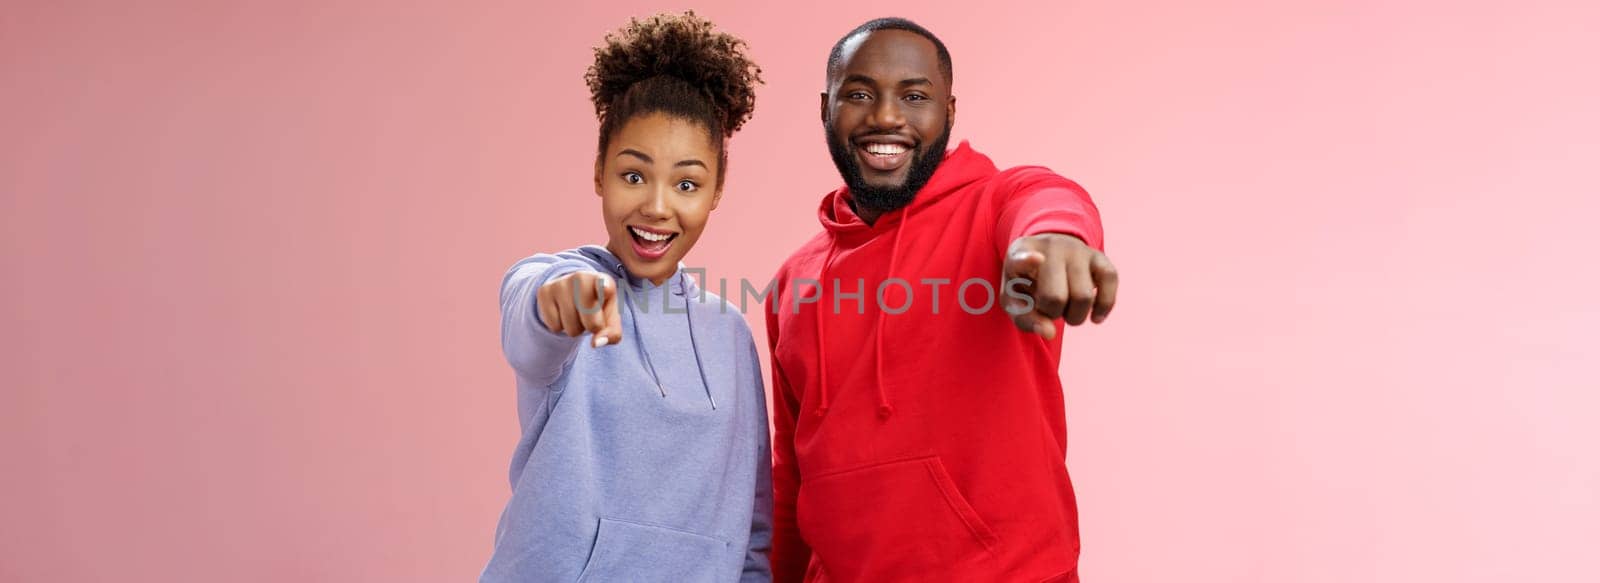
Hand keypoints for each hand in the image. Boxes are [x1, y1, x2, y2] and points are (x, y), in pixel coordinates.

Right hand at [536, 271, 622, 347]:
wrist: (572, 291)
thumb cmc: (598, 307)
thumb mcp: (610, 318)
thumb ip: (612, 334)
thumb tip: (595, 343)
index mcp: (604, 281)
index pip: (604, 283)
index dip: (605, 288)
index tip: (606, 288)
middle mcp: (582, 277)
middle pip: (591, 323)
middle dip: (591, 328)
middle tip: (590, 317)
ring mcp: (561, 283)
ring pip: (570, 328)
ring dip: (575, 329)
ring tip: (576, 314)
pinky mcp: (544, 291)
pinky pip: (554, 326)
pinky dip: (560, 327)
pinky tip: (563, 313)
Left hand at [1002, 233, 1118, 338]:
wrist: (1045, 255)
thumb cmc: (1026, 283)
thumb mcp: (1015, 301)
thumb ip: (1026, 319)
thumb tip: (1050, 333)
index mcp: (1019, 254)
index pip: (1021, 258)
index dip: (1027, 260)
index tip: (1036, 258)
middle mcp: (1050, 246)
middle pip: (1056, 297)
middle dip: (1053, 314)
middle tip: (1047, 307)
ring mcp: (1076, 249)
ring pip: (1084, 297)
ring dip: (1075, 315)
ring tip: (1065, 307)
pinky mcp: (1098, 255)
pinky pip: (1110, 281)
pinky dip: (1104, 306)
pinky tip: (1095, 317)